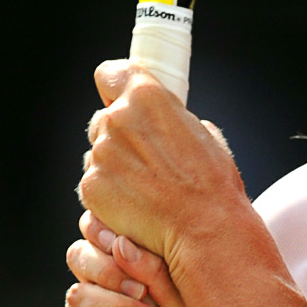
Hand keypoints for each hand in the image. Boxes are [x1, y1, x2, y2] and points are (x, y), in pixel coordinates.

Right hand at [64, 211, 223, 306]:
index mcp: (129, 268)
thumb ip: (158, 272)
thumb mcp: (186, 302)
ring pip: (77, 295)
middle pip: (80, 257)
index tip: (121, 240)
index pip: (99, 234)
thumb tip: (122, 244)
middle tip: (143, 292)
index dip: (102, 231)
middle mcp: (104, 289)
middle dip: (110, 271)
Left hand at [78, 60, 245, 267]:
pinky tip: (138, 204)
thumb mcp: (208, 138)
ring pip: (99, 153)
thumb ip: (179, 122)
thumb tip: (173, 125)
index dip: (115, 88)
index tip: (121, 100)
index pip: (110, 75)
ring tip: (149, 188)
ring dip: (116, 166)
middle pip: (105, 119)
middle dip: (122, 136)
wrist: (205, 231)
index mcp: (148, 98)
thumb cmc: (214, 188)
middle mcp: (118, 119)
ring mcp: (101, 154)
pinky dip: (111, 193)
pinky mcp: (91, 186)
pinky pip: (95, 182)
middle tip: (149, 161)